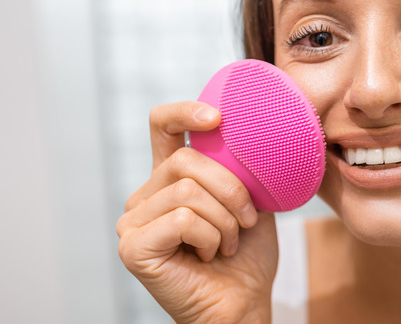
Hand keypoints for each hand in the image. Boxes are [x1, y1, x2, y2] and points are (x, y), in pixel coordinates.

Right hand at [117, 101, 277, 323]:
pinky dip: (210, 237)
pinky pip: (183, 219)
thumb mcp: (250, 199)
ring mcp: (134, 221)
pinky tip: (211, 256)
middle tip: (246, 219)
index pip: (163, 126)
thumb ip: (239, 167)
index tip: (218, 118)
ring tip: (228, 243)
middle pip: (186, 162)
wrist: (243, 303)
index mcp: (171, 178)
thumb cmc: (246, 255)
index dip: (185, 112)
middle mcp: (146, 195)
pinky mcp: (133, 246)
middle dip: (230, 189)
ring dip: (224, 220)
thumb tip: (253, 132)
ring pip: (187, 191)